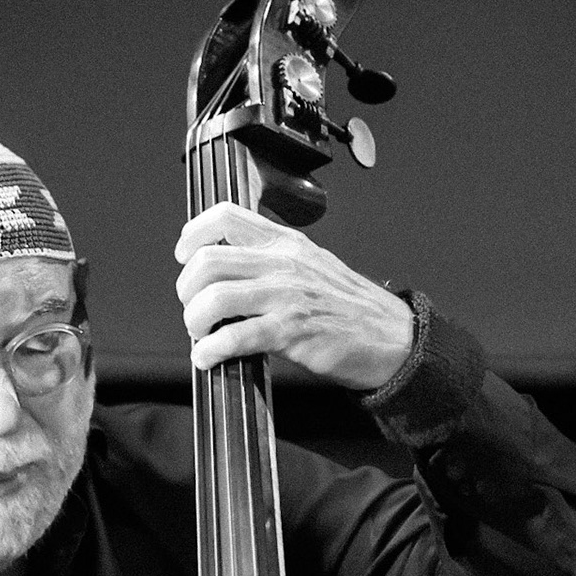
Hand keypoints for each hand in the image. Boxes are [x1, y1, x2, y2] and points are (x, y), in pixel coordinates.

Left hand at [175, 201, 412, 389]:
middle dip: (187, 289)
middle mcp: (283, 263)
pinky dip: (210, 350)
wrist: (391, 337)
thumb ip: (270, 261)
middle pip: (207, 261)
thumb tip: (225, 271)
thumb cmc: (349, 307)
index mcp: (285, 242)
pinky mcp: (291, 332)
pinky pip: (234, 337)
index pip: (224, 216)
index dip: (192, 235)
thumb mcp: (310, 265)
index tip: (184, 256)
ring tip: (201, 335)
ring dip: (195, 321)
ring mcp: (287, 296)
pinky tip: (208, 358)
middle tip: (194, 308)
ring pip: (215, 297)